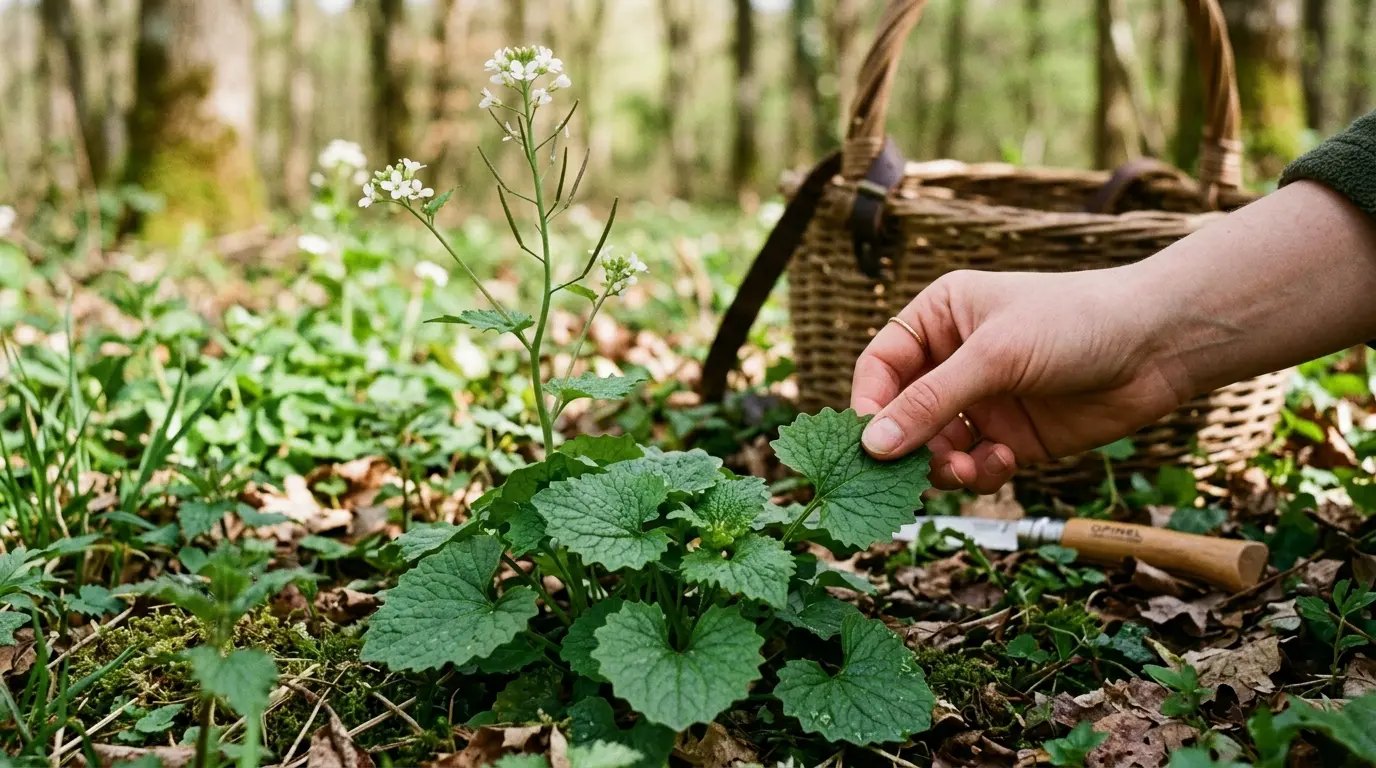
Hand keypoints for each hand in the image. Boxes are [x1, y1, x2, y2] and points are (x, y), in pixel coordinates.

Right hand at [850, 267, 1192, 492]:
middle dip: (907, 446)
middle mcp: (955, 359)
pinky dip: (980, 473)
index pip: (880, 366)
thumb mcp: (993, 356)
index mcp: (940, 318)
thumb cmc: (1074, 323)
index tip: (868, 444)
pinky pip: (974, 465)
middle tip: (910, 475)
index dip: (868, 405)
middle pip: (902, 415)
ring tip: (964, 471)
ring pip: (935, 448)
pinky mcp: (1012, 437)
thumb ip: (929, 403)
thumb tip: (871, 445)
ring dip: (943, 466)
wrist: (1158, 345)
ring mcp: (984, 400)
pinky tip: (1003, 462)